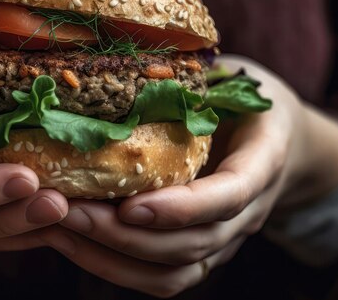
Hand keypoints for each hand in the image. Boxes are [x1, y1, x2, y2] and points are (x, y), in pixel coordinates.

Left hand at [41, 54, 337, 296]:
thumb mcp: (232, 79)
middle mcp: (247, 212)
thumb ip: (195, 80)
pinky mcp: (200, 251)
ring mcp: (224, 239)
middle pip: (191, 245)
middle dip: (124, 237)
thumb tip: (121, 60)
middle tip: (67, 212)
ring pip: (172, 273)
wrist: (279, 140)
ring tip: (58, 231)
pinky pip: (161, 278)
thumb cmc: (246, 100)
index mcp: (264, 161)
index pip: (229, 196)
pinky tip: (73, 243)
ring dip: (111, 259)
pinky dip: (114, 268)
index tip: (131, 206)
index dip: (182, 208)